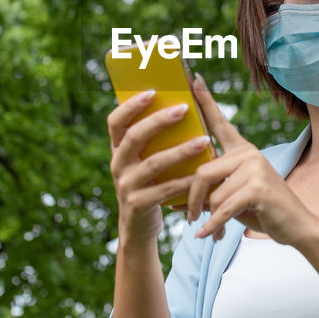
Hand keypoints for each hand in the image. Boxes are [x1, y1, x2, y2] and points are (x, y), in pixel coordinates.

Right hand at [107, 90, 211, 243]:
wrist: (139, 227)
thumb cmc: (150, 184)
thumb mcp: (144, 161)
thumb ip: (153, 140)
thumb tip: (181, 106)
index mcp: (118, 149)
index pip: (115, 121)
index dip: (130, 105)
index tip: (152, 90)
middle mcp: (117, 164)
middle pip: (134, 137)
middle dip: (159, 121)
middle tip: (184, 108)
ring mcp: (125, 186)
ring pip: (153, 163)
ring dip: (180, 151)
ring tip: (203, 141)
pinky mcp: (137, 204)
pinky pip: (165, 189)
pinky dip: (185, 181)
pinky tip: (202, 173)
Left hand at [187, 75, 318, 246]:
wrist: (297, 226)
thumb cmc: (261, 210)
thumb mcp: (232, 197)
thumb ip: (210, 191)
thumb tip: (173, 201)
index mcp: (242, 150)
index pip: (219, 123)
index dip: (204, 101)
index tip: (192, 79)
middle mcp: (248, 153)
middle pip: (202, 171)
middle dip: (192, 198)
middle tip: (188, 218)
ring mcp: (255, 168)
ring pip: (213, 194)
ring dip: (208, 218)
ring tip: (209, 231)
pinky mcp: (258, 188)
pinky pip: (223, 208)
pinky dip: (213, 226)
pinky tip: (207, 237)